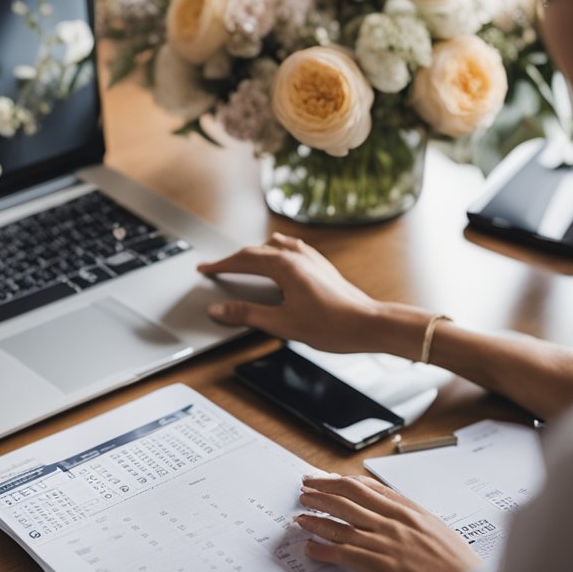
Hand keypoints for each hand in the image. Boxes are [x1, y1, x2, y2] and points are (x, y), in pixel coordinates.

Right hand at [198, 233, 385, 353]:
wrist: (368, 324)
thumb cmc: (331, 325)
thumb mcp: (281, 324)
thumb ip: (246, 314)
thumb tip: (219, 310)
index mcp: (284, 266)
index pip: (242, 260)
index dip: (220, 265)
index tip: (204, 268)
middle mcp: (297, 256)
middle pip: (256, 251)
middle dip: (234, 259)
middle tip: (217, 268)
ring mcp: (311, 259)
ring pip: (275, 246)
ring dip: (255, 253)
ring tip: (243, 262)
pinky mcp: (321, 267)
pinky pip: (292, 250)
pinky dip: (276, 253)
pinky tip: (280, 261)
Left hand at [297, 474, 480, 571]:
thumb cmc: (459, 566)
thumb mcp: (438, 530)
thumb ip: (414, 520)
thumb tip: (397, 515)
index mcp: (409, 511)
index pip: (368, 487)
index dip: (342, 481)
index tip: (327, 479)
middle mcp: (394, 521)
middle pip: (348, 498)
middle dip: (322, 491)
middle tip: (306, 489)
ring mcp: (385, 542)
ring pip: (340, 523)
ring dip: (315, 518)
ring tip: (300, 516)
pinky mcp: (380, 565)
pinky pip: (342, 553)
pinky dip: (322, 550)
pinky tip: (310, 549)